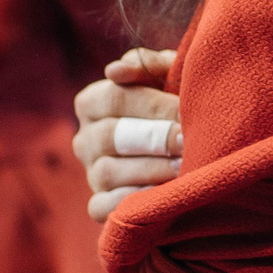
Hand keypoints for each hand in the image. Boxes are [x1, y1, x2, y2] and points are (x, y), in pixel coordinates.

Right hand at [75, 48, 184, 220]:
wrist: (188, 145)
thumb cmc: (175, 102)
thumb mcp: (167, 76)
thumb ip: (149, 64)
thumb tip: (115, 71)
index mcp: (93, 101)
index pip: (114, 98)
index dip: (152, 105)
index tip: (186, 112)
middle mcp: (85, 138)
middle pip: (111, 136)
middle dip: (154, 139)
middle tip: (187, 142)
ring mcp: (91, 173)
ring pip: (107, 172)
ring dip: (150, 171)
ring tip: (183, 168)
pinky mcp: (99, 205)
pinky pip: (104, 208)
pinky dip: (131, 203)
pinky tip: (163, 196)